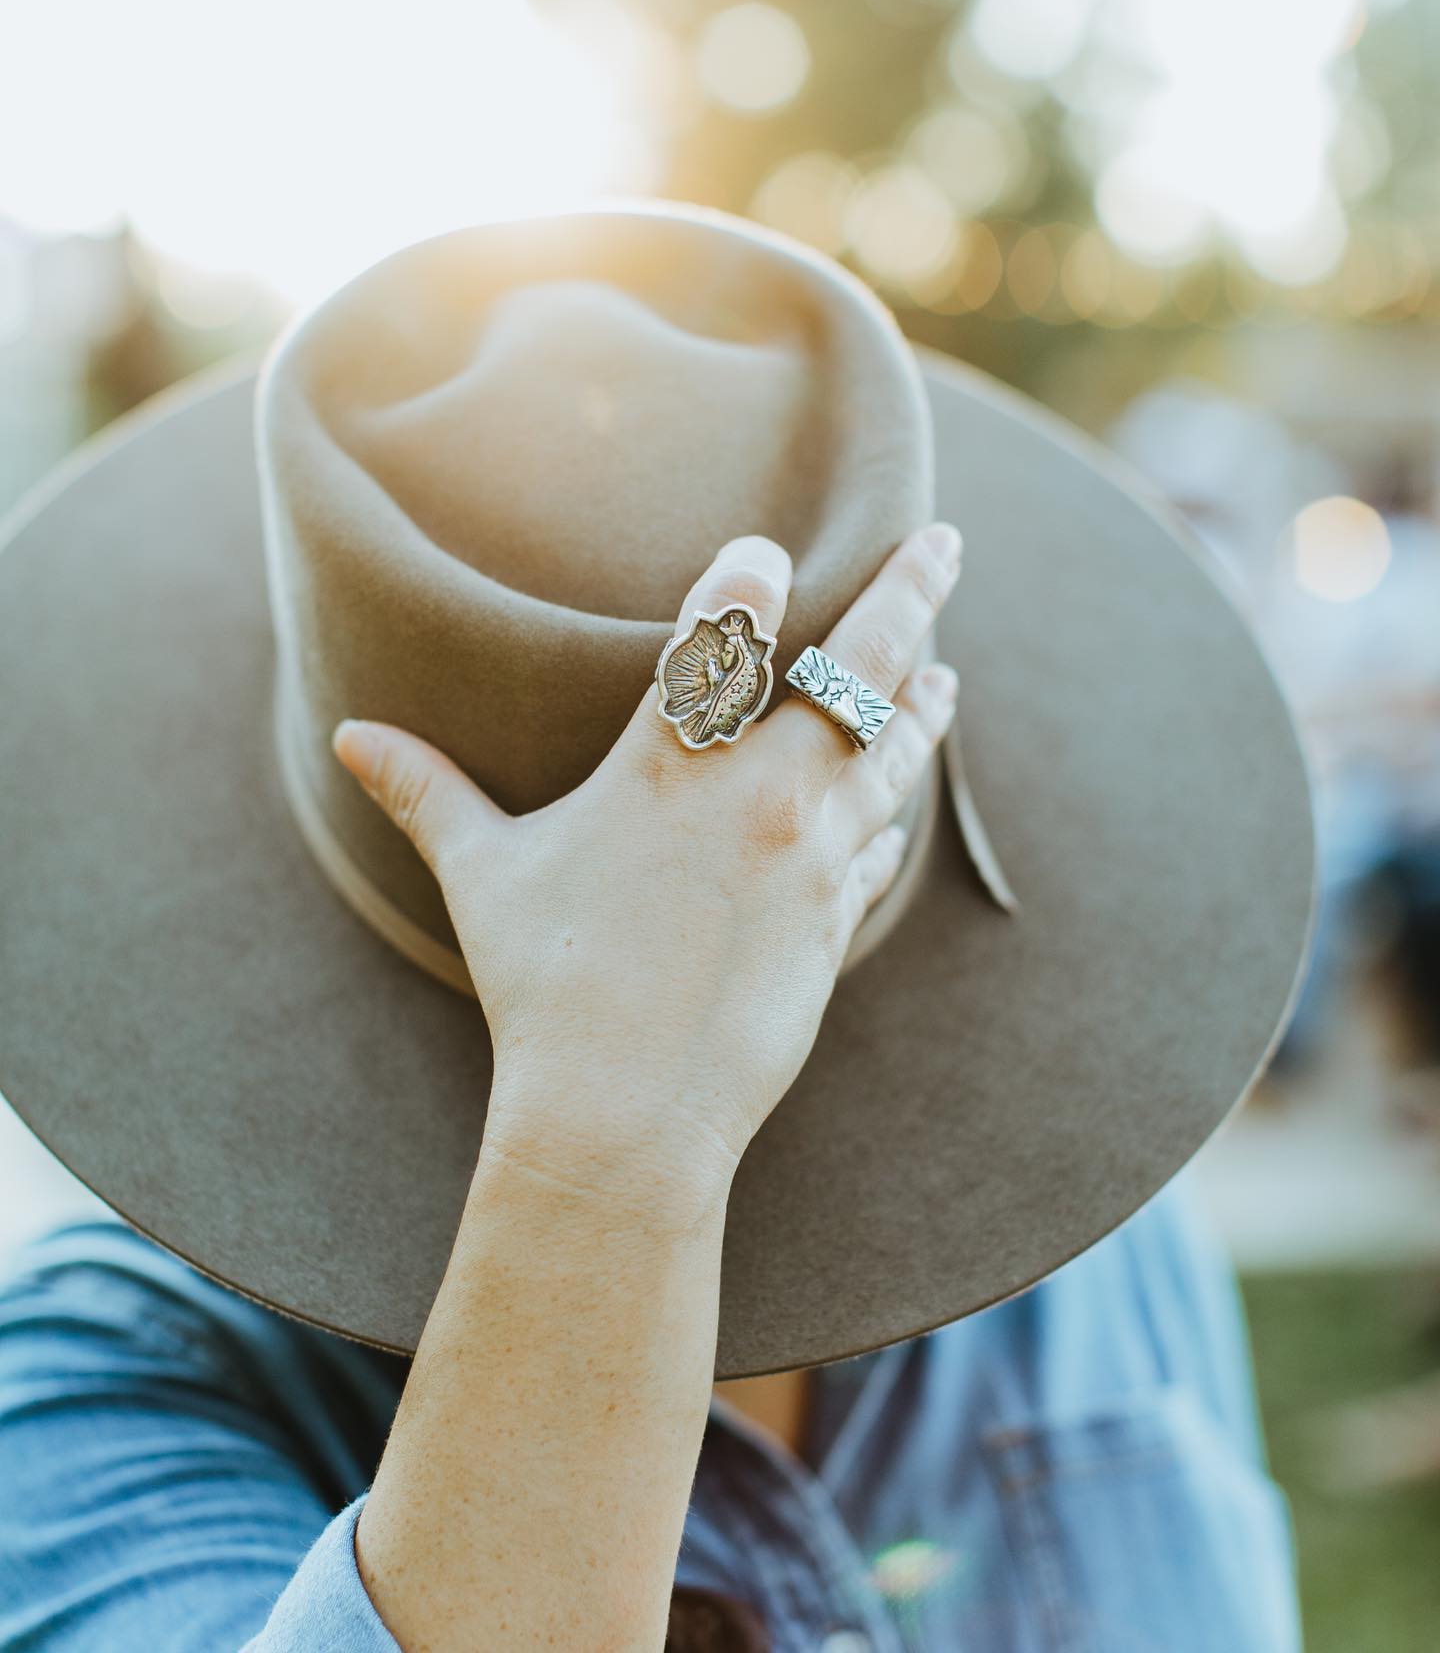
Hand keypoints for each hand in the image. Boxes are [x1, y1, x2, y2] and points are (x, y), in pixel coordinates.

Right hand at [333, 523, 960, 1208]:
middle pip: (859, 666)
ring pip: (891, 753)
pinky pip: (875, 848)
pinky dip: (889, 814)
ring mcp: (810, 855)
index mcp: (667, 765)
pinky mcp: (834, 921)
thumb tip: (350, 738)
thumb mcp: (482, 877)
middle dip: (910, 592)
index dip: (750, 577)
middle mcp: (758, 793)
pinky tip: (897, 805)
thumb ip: (427, 794)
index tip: (766, 550)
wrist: (628, 1114)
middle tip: (944, 541)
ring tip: (945, 672)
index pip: (725, 632)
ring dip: (922, 703)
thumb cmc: (545, 988)